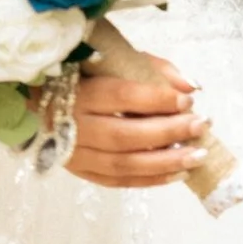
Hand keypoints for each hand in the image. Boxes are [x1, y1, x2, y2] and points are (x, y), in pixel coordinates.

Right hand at [66, 59, 207, 188]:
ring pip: (122, 164)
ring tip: (197, 157)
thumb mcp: (115, 61)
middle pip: (124, 134)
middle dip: (168, 133)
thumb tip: (190, 88)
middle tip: (201, 127)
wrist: (41, 102)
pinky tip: (177, 174)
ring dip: (164, 163)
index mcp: (79, 91)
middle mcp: (73, 126)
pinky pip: (117, 181)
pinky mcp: (80, 171)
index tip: (188, 102)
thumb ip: (153, 69)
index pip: (121, 96)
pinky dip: (149, 180)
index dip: (157, 100)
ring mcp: (74, 153)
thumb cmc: (85, 76)